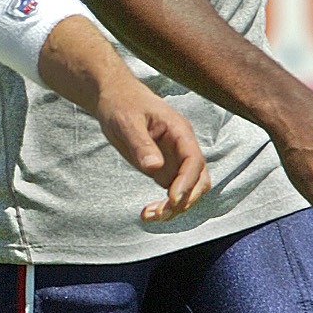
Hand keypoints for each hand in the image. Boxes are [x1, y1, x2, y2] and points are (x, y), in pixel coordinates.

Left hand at [38, 16, 209, 220]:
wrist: (113, 97)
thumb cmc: (121, 103)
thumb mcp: (127, 121)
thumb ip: (141, 144)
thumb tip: (154, 169)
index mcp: (179, 131)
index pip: (194, 160)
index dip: (187, 181)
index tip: (172, 199)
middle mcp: (182, 147)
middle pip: (199, 179)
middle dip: (184, 199)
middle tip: (160, 213)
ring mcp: (175, 159)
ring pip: (189, 190)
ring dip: (176, 207)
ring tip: (149, 216)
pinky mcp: (165, 168)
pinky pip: (173, 192)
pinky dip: (165, 206)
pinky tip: (147, 213)